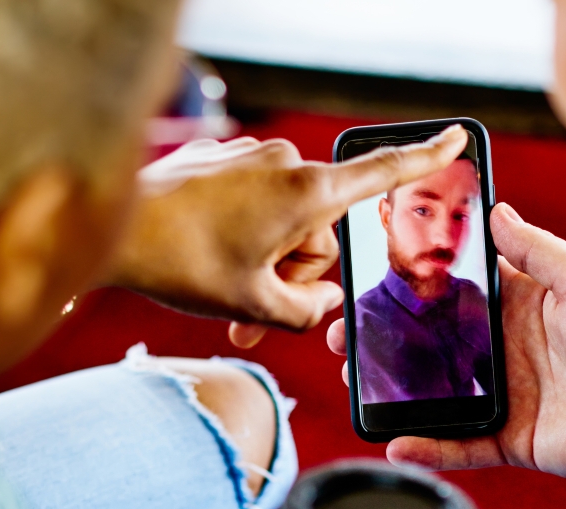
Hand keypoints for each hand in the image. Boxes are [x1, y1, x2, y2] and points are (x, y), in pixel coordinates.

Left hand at [109, 127, 467, 347]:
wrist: (106, 229)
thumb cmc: (183, 264)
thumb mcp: (255, 305)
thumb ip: (307, 312)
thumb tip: (323, 303)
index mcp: (307, 192)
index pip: (383, 174)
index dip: (426, 160)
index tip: (459, 138)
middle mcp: (284, 163)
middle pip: (322, 230)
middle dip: (298, 272)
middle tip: (257, 309)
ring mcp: (249, 158)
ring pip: (284, 221)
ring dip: (265, 262)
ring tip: (227, 294)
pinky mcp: (220, 160)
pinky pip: (251, 204)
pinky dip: (242, 240)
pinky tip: (208, 264)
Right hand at [327, 204, 565, 505]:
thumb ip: (537, 248)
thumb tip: (497, 210)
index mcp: (523, 305)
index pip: (458, 288)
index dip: (417, 282)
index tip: (374, 275)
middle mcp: (509, 348)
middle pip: (435, 339)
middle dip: (388, 334)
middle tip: (346, 328)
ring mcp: (508, 395)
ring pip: (437, 391)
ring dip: (395, 386)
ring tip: (356, 376)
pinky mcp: (513, 438)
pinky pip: (462, 444)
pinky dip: (430, 447)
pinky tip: (396, 440)